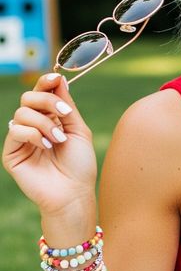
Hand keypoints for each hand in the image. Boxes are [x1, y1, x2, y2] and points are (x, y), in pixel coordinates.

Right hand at [2, 72, 96, 216]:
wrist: (74, 193)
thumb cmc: (80, 165)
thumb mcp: (79, 131)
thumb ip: (67, 106)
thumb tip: (58, 79)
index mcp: (50, 120)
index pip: (41, 93)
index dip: (45, 82)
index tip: (56, 77)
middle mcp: (34, 127)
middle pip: (28, 97)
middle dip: (46, 100)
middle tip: (63, 114)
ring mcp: (21, 140)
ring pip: (22, 113)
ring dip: (44, 123)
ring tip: (59, 139)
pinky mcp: (12, 153)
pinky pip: (15, 130)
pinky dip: (34, 134)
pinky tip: (47, 146)